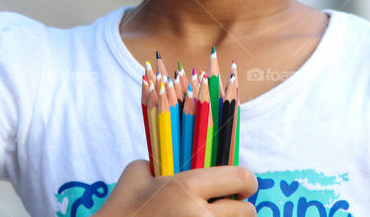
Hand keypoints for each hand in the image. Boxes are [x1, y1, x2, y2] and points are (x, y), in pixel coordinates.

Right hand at [97, 160, 257, 215]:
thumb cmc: (120, 206)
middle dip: (242, 208)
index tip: (245, 185)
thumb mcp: (139, 172)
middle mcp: (198, 216)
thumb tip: (189, 158)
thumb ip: (167, 162)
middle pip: (246, 212)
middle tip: (231, 207)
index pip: (240, 178)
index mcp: (187, 187)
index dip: (248, 181)